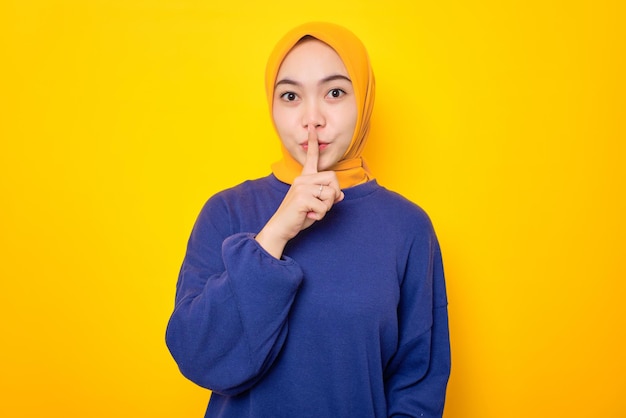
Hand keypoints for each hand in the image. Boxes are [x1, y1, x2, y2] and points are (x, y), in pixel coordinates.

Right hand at [255, 126, 343, 258]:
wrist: (280, 228)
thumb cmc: (298, 216)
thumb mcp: (315, 204)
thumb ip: (327, 197)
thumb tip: (341, 195)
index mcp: (304, 178)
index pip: (311, 157)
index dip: (313, 142)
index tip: (312, 127)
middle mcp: (302, 179)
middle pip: (333, 178)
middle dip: (334, 194)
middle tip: (322, 205)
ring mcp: (302, 187)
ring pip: (331, 193)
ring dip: (327, 207)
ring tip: (313, 211)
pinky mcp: (302, 198)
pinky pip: (325, 206)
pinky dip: (320, 215)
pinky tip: (309, 215)